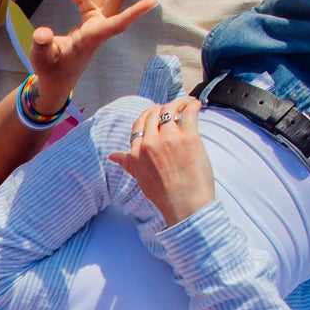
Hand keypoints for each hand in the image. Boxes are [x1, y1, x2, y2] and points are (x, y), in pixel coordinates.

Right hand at [24, 0, 157, 111]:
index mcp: (93, 38)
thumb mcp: (42, 59)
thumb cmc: (51, 71)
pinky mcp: (88, 21)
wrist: (56, 80)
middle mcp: (98, 28)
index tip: (152, 1)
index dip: (133, 13)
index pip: (117, 24)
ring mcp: (95, 23)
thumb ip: (42, 44)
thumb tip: (42, 33)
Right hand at [109, 96, 213, 225]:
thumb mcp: (140, 178)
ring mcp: (170, 139)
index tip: (157, 113)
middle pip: (154, 113)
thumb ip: (128, 163)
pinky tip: (196, 104)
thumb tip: (113, 156)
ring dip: (178, 103)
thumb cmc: (164, 195)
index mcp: (137, 153)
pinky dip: (193, 105)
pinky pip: (189, 113)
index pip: (139, 124)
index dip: (148, 115)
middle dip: (163, 108)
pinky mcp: (189, 137)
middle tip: (173, 107)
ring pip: (170, 110)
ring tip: (185, 104)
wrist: (186, 206)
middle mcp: (150, 143)